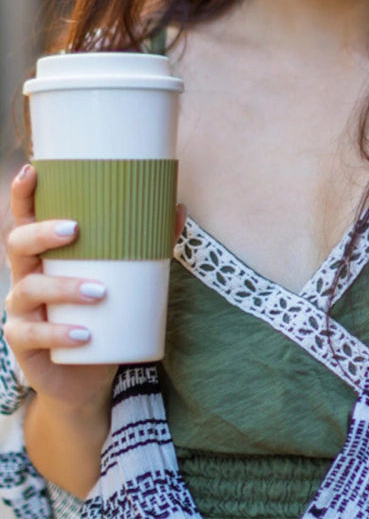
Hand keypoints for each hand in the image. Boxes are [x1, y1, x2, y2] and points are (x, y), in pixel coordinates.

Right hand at [3, 165, 185, 411]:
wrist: (88, 372)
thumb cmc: (104, 311)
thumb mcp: (126, 275)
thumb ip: (149, 243)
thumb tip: (178, 206)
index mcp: (45, 253)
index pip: (25, 218)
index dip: (23, 194)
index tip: (33, 169)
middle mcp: (26, 275)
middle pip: (17, 244)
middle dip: (42, 233)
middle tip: (75, 229)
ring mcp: (21, 310)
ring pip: (29, 289)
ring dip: (64, 287)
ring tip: (101, 291)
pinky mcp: (24, 344)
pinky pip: (34, 335)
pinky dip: (60, 334)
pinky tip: (84, 335)